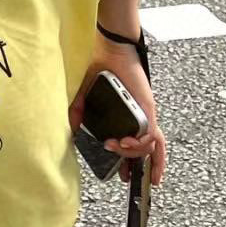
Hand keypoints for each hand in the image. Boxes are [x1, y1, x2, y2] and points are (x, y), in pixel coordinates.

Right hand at [70, 38, 167, 186]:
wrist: (110, 50)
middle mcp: (137, 117)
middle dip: (138, 168)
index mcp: (124, 116)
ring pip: (151, 146)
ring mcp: (144, 115)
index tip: (121, 174)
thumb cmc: (100, 67)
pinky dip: (146, 147)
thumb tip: (72, 130)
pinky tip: (131, 149)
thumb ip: (77, 113)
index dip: (127, 161)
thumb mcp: (83, 95)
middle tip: (124, 175)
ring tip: (120, 152)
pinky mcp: (148, 110)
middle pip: (145, 150)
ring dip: (137, 156)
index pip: (131, 143)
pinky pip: (154, 136)